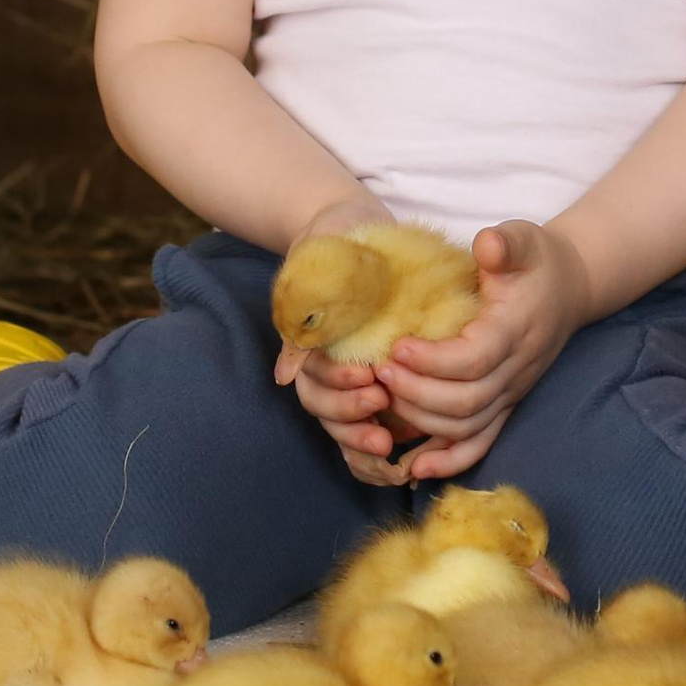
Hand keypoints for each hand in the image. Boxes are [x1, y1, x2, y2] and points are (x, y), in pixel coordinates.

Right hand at [276, 192, 412, 485]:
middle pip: (328, 412)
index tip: (368, 377)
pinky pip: (369, 433)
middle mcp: (328, 370)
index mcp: (312, 345)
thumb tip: (285, 374)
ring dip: (362, 440)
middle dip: (351, 417)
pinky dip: (377, 456)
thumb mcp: (317, 259)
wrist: (356, 226)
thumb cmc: (336, 238)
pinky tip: (400, 460)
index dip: (337, 387)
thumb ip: (303, 308)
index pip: (314, 383)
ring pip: (345, 429)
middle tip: (382, 405)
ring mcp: (350, 382)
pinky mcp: (376, 388)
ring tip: (390, 441)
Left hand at [374, 220, 593, 483]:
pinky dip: (448, 461)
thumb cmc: (537, 261)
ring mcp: (511, 393)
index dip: (432, 361)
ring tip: (384, 399)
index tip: (396, 345)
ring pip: (466, 428)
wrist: (571, 287)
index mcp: (514, 330)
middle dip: (415, 393)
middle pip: (464, 403)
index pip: (472, 360)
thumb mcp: (523, 239)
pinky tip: (415, 469)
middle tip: (379, 372)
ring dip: (422, 423)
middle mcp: (515, 370)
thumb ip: (505, 244)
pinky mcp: (505, 405)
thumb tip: (487, 244)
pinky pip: (479, 443)